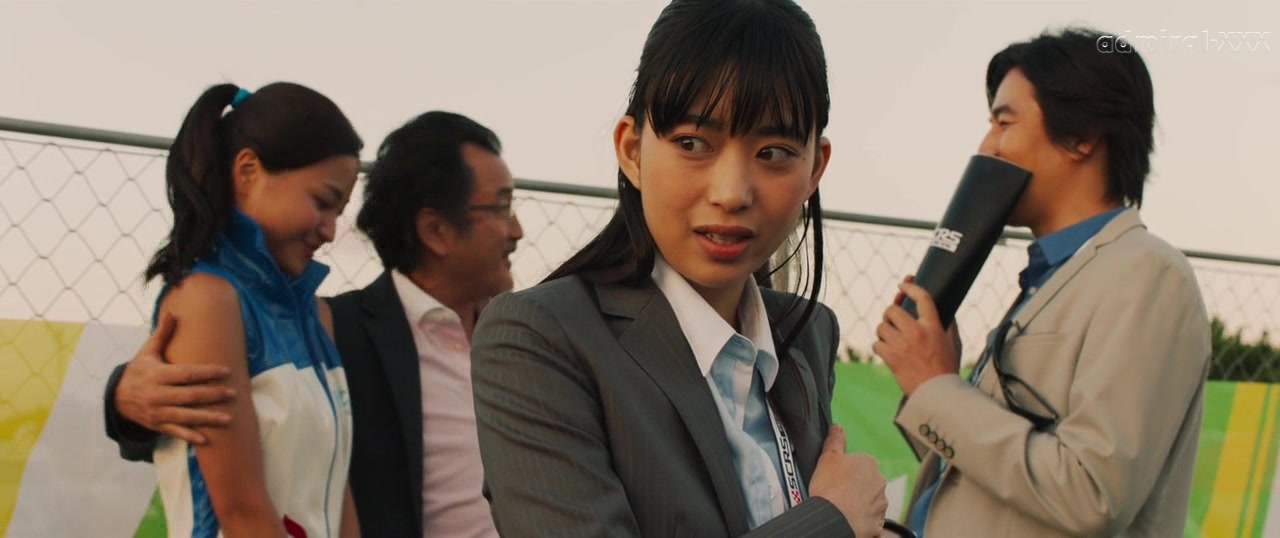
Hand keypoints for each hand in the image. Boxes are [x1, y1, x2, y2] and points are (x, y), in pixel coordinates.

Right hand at [114, 313, 235, 443]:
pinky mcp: (158, 425)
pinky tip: (206, 439)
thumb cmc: (138, 371)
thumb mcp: (147, 352)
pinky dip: (190, 436)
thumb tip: (173, 313)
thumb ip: (162, 334)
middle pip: (189, 396)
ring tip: (229, 418)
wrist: (116, 398)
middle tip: (234, 393)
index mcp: (157, 375)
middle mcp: (157, 395)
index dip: (206, 373)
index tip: (227, 371)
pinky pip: (175, 432)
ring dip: (208, 418)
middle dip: (213, 395)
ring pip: (186, 416)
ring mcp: (158, 412)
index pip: (186, 374)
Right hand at [808, 424, 888, 537]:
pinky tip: (849, 520)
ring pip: (871, 502)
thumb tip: (838, 427)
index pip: (860, 464)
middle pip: (867, 483)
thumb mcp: (827, 457)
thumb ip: (835, 440)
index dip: (846, 471)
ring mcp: (881, 504)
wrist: (833, 518)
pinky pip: (871, 520)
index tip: (836, 479)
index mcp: (869, 463)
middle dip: (856, 488)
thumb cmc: (830, 486)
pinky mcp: (879, 523)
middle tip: (838, 494)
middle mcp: (880, 482)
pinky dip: (862, 520)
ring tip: (842, 509)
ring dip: (860, 505)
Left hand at [873, 276, 959, 396]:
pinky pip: (877, 344)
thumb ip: (949, 325)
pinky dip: (880, 347)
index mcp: (933, 326)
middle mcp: (917, 332)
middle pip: (892, 310)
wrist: (938, 394)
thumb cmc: (947, 369)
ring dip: (883, 331)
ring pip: (881, 327)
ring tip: (890, 338)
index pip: (922, 297)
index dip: (910, 287)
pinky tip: (887, 351)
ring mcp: (902, 345)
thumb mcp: (954, 343)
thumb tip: (945, 311)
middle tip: (892, 320)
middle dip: (890, 314)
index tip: (903, 284)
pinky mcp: (892, 357)